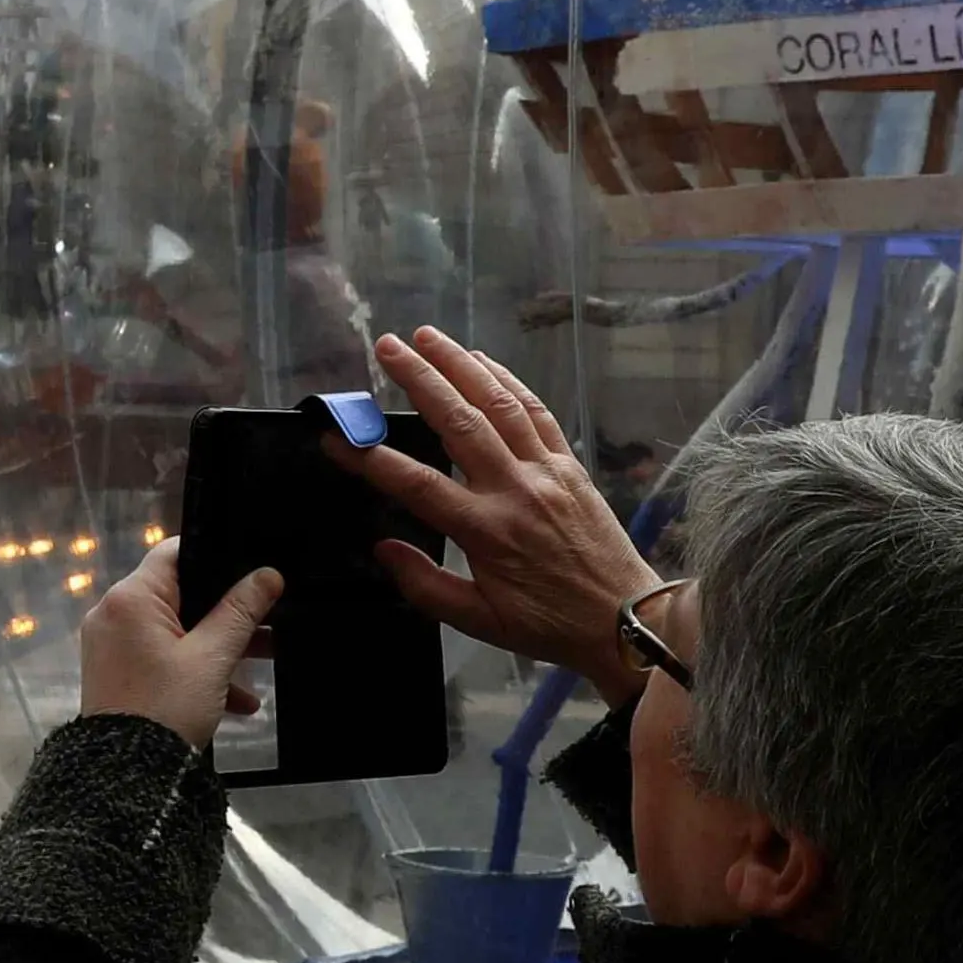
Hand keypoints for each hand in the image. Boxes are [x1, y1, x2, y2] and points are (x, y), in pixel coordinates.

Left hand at [80, 540, 276, 750]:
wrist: (128, 773)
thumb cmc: (166, 709)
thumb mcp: (212, 658)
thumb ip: (240, 612)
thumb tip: (266, 576)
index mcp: (130, 599)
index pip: (174, 553)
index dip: (215, 557)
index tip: (249, 571)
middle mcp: (113, 614)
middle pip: (179, 594)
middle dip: (226, 612)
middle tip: (267, 622)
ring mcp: (112, 644)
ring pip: (175, 629)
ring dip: (218, 645)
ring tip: (262, 661)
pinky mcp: (117, 672)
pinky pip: (162, 657)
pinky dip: (195, 669)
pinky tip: (236, 699)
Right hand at [334, 327, 663, 694]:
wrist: (625, 622)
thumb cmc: (549, 625)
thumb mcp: (480, 622)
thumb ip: (425, 586)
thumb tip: (382, 549)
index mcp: (488, 532)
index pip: (417, 485)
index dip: (371, 459)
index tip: (336, 439)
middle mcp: (516, 490)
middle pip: (458, 421)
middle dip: (418, 379)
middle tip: (385, 347)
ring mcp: (547, 472)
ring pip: (498, 404)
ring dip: (460, 364)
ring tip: (425, 337)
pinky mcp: (570, 466)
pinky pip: (537, 412)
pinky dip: (508, 381)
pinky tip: (483, 361)